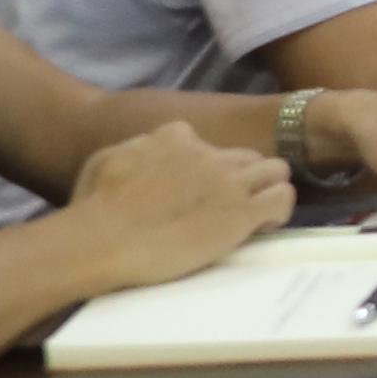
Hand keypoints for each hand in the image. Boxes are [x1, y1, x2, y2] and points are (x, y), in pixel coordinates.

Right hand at [62, 118, 294, 287]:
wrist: (102, 240)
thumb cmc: (93, 207)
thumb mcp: (106, 159)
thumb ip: (137, 149)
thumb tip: (147, 150)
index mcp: (174, 137)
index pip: (206, 142)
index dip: (207, 166)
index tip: (199, 189)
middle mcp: (206, 153)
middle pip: (247, 156)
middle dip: (244, 178)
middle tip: (230, 207)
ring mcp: (227, 182)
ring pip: (276, 170)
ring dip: (268, 190)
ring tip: (254, 216)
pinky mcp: (240, 213)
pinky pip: (282, 200)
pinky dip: (278, 212)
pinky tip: (261, 228)